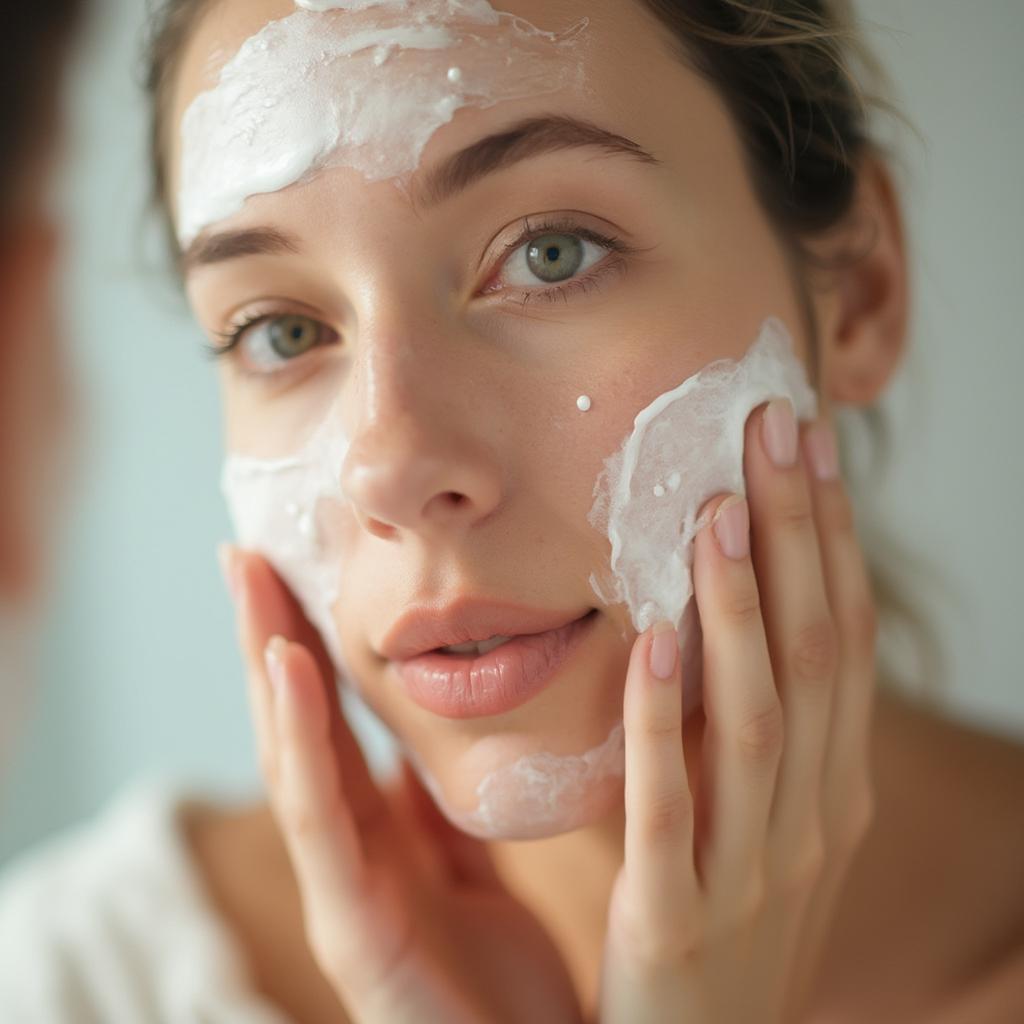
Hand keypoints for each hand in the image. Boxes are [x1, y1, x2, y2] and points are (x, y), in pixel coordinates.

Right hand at [220, 550, 583, 1023]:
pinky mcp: (351, 933)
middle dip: (270, 639)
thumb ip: (437, 811)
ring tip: (252, 582)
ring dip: (267, 667)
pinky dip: (300, 741)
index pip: (332, 726)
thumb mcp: (472, 873)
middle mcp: (346, 857)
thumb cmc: (497, 983)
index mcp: (379, 840)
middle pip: (299, 729)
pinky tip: (288, 669)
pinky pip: (323, 821)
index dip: (307, 649)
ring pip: (291, 759)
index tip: (296, 569)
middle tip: (247, 551)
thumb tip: (419, 740)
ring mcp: (340, 893)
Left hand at [599, 402, 877, 1023]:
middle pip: (817, 654)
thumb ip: (759, 728)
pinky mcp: (675, 918)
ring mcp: (753, 871)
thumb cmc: (727, 916)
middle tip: (774, 430)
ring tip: (716, 510)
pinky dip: (665, 719)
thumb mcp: (766, 819)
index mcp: (834, 788)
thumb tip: (727, 612)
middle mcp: (813, 819)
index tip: (807, 445)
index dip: (829, 538)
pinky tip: (652, 638)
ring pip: (759, 717)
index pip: (843, 640)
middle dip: (799, 536)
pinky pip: (673, 804)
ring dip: (740, 607)